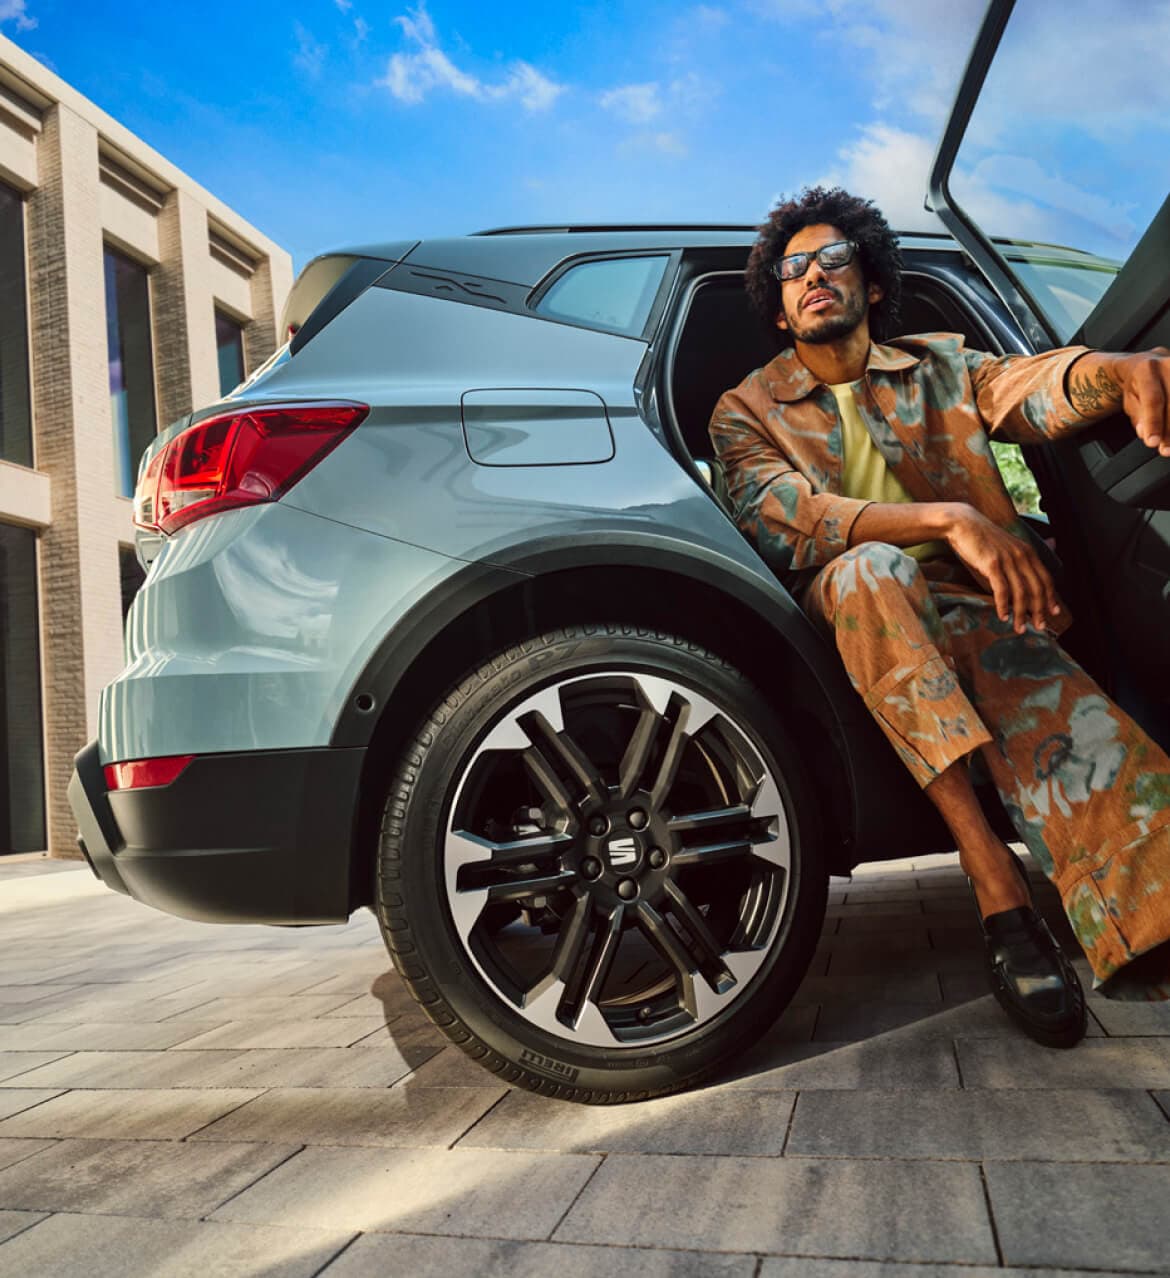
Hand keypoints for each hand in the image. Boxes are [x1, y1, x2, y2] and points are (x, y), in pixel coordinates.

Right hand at [944, 504, 1059, 632]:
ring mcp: (1007, 560)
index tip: (1054, 612)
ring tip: (1019, 628)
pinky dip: (1004, 606)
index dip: (1051, 597)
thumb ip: (1017, 560)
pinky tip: (1003, 616)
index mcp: (1027, 552)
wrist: (962, 523)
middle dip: (1040, 610)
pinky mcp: (992, 564)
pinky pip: (1002, 590)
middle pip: (1037, 588)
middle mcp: (1022, 556)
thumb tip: (1023, 579)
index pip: (1046, 578)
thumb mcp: (1006, 546)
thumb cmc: (981, 538)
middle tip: (1040, 627)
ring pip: (1021, 592)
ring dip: (1021, 614)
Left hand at [1114, 348, 1169, 456]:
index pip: (1153, 400)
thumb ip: (1139, 417)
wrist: (1147, 363)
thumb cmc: (1138, 384)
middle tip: (1166, 449)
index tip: (1153, 442)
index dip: (1154, 423)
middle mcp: (1167, 365)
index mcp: (1145, 370)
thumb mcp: (1131, 400)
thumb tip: (1146, 434)